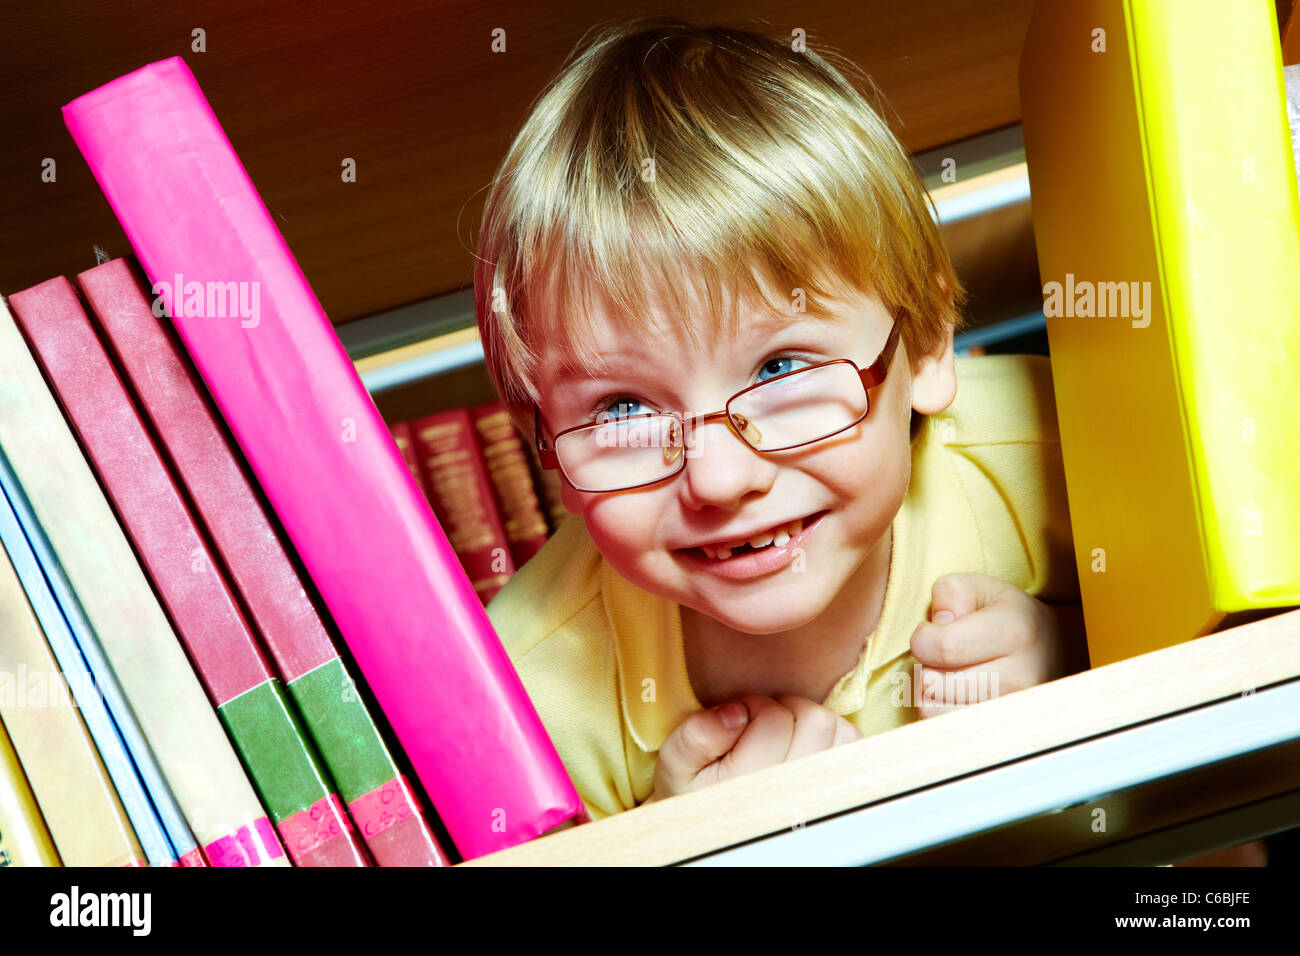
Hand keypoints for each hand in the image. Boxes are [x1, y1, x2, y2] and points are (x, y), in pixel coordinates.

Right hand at [646, 693, 861, 803]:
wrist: (709, 825)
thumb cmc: (692, 789)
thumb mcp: (676, 763)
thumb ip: (696, 735)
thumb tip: (734, 713)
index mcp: (751, 786)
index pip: (774, 719)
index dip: (750, 706)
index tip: (734, 722)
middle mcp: (793, 794)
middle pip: (812, 719)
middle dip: (782, 710)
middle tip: (755, 726)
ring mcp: (821, 792)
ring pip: (834, 727)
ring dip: (806, 720)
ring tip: (778, 736)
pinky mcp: (839, 785)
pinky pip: (850, 741)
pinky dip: (829, 733)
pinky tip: (799, 745)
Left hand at [908, 572, 1063, 718]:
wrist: (1047, 650)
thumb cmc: (1002, 615)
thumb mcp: (978, 588)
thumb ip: (951, 592)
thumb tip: (941, 621)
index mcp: (1017, 631)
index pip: (942, 647)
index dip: (923, 637)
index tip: (934, 630)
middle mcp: (1023, 677)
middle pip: (933, 682)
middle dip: (927, 664)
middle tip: (947, 655)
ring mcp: (1015, 714)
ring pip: (933, 710)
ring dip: (931, 692)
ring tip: (953, 674)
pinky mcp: (1003, 737)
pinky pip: (943, 730)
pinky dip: (940, 712)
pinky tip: (957, 696)